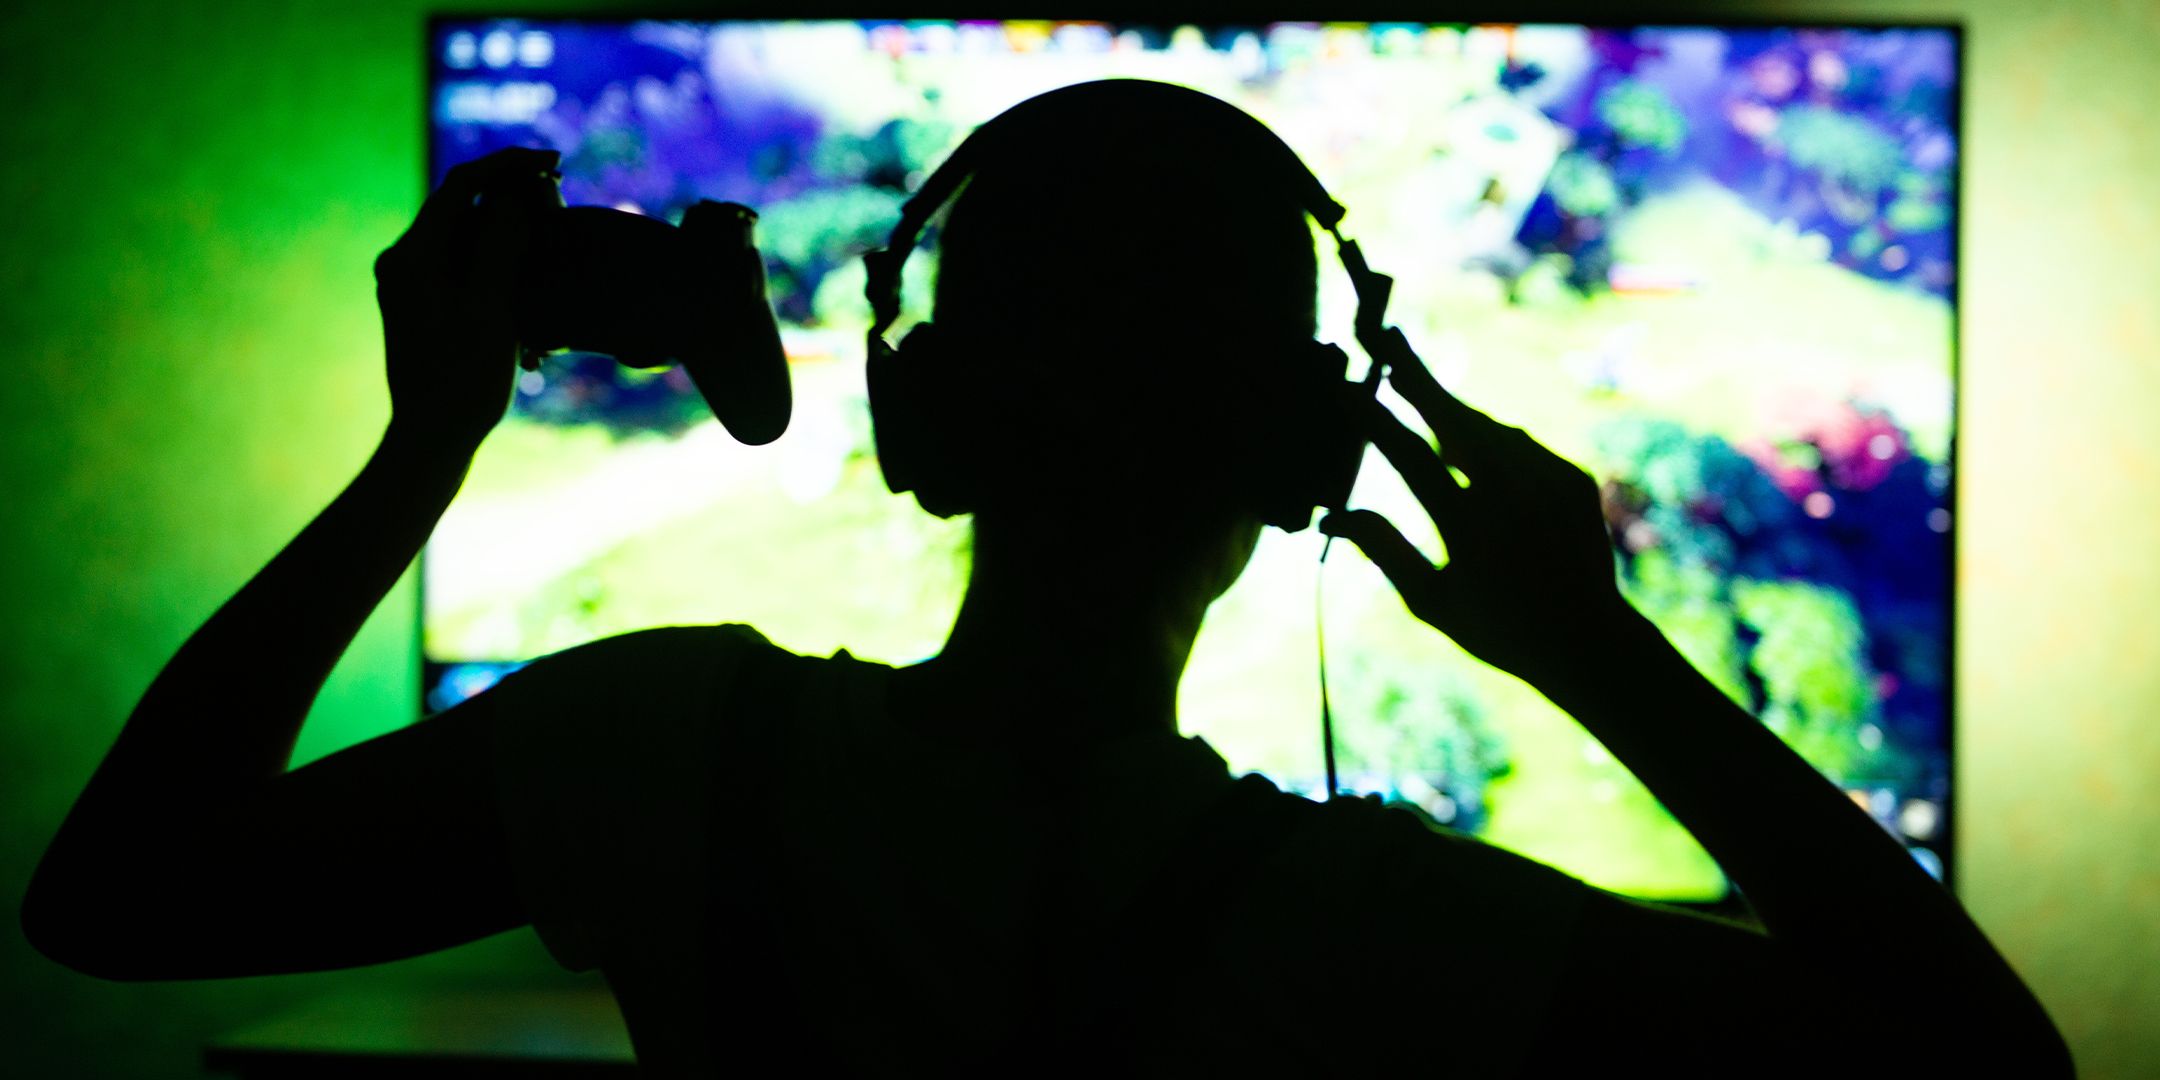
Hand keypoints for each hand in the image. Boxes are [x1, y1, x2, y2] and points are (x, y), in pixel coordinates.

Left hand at [374, 147, 557, 451]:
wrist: (432, 439)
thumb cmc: (463, 379)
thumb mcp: (491, 306)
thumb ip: (501, 242)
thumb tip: (514, 194)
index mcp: (412, 255)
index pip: (461, 185)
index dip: (508, 165)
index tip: (554, 162)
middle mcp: (404, 262)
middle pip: (461, 206)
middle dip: (510, 194)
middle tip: (558, 194)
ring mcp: (412, 285)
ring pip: (465, 235)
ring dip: (508, 227)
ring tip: (550, 229)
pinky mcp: (425, 306)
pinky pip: (464, 264)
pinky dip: (498, 258)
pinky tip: (529, 272)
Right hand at [1320, 353, 1630, 686]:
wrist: (1590, 641)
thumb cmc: (1497, 629)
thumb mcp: (1431, 601)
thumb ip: (1383, 550)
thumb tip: (1333, 516)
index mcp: (1469, 526)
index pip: (1409, 457)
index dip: (1374, 419)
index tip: (1345, 389)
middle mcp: (1513, 493)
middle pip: (1453, 418)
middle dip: (1416, 375)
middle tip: (1389, 336)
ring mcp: (1548, 480)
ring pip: (1488, 428)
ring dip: (1453, 411)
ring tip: (1418, 390)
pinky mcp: (1573, 477)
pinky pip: (1521, 446)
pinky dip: (1492, 441)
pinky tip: (1470, 444)